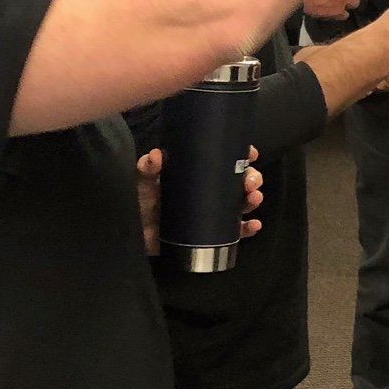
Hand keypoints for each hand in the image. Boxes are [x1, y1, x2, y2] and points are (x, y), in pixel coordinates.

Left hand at [136, 148, 263, 256]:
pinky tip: (253, 225)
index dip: (241, 155)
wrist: (133, 234)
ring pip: (241, 204)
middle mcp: (209, 191)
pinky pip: (235, 232)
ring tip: (254, 198)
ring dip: (253, 200)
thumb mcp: (143, 182)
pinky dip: (247, 228)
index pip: (224, 160)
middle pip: (239, 181)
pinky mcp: (211, 235)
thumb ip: (148, 169)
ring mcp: (212, 213)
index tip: (251, 153)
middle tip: (251, 182)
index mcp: (197, 173)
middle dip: (252, 178)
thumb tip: (156, 156)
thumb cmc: (140, 202)